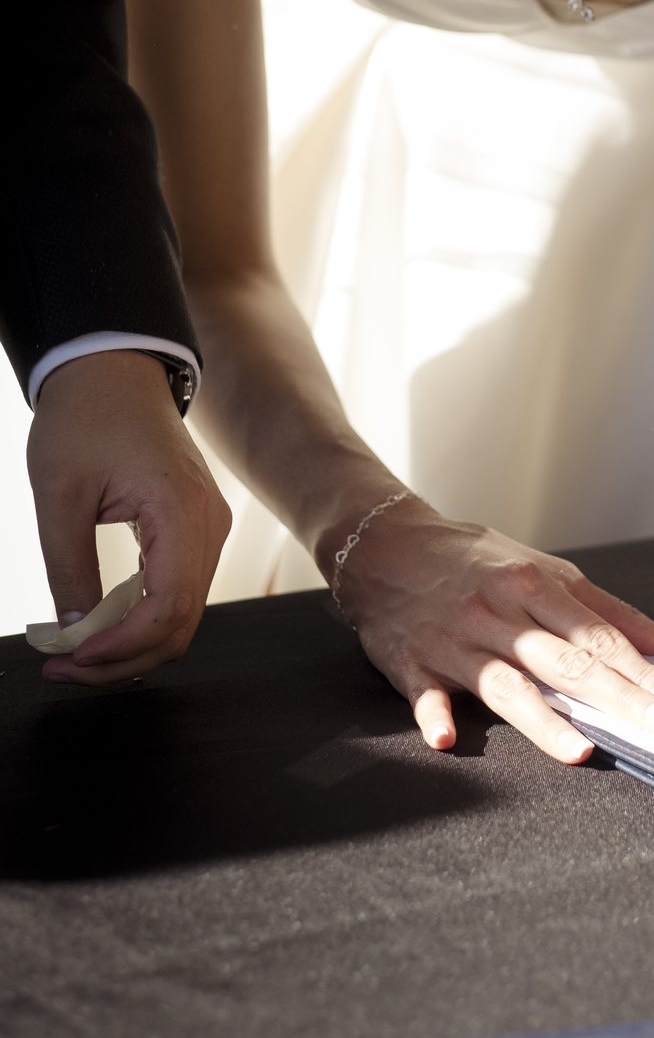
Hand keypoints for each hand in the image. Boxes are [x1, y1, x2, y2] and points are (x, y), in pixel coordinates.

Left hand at [27, 350, 230, 685]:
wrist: (113, 370)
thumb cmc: (86, 417)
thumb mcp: (59, 495)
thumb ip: (68, 569)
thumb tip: (74, 634)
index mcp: (181, 510)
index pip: (169, 607)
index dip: (122, 647)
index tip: (73, 658)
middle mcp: (209, 524)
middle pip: (181, 623)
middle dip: (123, 658)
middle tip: (64, 667)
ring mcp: (208, 527)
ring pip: (182, 615)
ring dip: (131, 644)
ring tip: (74, 651)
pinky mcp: (197, 528)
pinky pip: (177, 592)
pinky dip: (141, 620)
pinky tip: (99, 624)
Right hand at [320, 494, 653, 763]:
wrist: (386, 543)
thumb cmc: (473, 560)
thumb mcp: (541, 570)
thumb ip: (605, 611)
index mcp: (534, 587)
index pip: (599, 635)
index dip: (643, 670)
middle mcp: (499, 614)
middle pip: (566, 661)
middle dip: (619, 697)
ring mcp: (455, 640)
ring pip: (505, 683)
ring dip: (540, 719)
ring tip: (578, 749)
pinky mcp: (412, 662)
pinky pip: (424, 693)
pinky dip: (434, 714)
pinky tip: (446, 737)